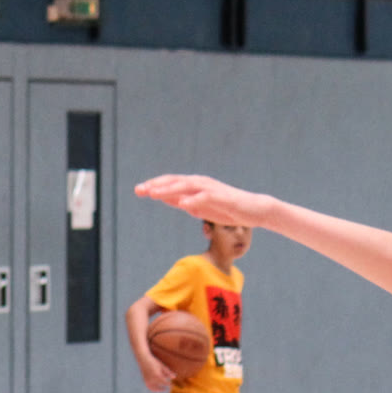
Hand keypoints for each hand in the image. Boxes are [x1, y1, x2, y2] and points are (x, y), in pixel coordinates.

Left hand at [133, 174, 276, 228]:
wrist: (253, 210)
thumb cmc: (225, 208)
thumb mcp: (199, 207)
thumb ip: (183, 202)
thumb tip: (166, 199)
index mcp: (194, 185)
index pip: (170, 183)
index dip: (154, 185)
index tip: (138, 189)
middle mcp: (201, 184)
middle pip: (175, 182)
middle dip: (156, 185)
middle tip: (139, 190)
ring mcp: (211, 189)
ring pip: (186, 187)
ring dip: (169, 189)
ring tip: (153, 194)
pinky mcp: (222, 198)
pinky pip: (205, 198)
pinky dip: (193, 199)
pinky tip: (182, 203)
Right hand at [139, 355, 173, 392]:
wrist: (143, 359)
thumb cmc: (154, 362)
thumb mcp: (162, 366)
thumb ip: (168, 372)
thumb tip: (174, 378)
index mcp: (157, 375)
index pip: (164, 382)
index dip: (169, 384)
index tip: (172, 385)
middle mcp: (152, 379)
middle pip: (159, 385)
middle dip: (164, 387)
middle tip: (167, 388)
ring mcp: (147, 380)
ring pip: (153, 388)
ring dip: (158, 390)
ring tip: (162, 389)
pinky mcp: (145, 380)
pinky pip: (149, 387)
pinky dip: (153, 389)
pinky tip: (157, 389)